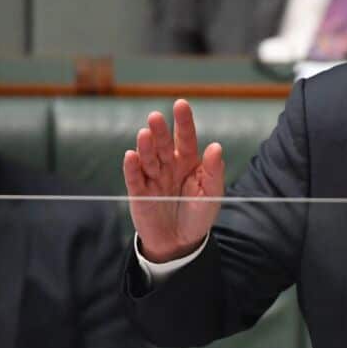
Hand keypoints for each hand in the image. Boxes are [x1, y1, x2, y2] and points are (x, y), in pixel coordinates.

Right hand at [124, 99, 225, 261]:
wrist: (180, 243)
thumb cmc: (198, 216)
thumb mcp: (212, 195)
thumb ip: (214, 172)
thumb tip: (216, 147)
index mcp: (189, 162)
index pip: (186, 138)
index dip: (183, 122)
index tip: (180, 104)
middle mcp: (169, 165)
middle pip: (164, 144)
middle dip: (160, 131)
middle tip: (156, 117)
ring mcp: (152, 177)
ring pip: (148, 158)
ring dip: (146, 146)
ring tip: (145, 135)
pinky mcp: (139, 192)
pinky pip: (134, 177)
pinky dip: (132, 167)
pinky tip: (131, 156)